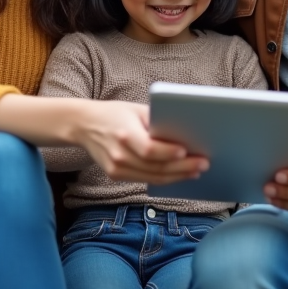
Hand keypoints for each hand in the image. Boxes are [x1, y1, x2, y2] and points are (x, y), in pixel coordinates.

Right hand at [75, 100, 208, 184]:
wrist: (84, 125)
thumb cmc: (115, 113)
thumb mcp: (136, 110)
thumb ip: (157, 121)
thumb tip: (186, 132)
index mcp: (124, 135)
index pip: (150, 149)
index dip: (169, 153)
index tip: (187, 152)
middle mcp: (119, 154)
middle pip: (155, 167)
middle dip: (183, 167)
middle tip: (203, 164)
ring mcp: (116, 168)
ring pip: (153, 177)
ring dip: (178, 176)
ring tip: (196, 171)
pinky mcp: (116, 175)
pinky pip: (145, 179)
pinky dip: (164, 178)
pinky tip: (180, 174)